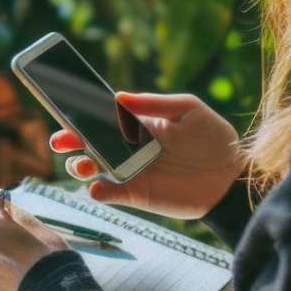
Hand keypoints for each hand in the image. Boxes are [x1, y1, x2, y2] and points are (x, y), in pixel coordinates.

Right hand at [51, 92, 241, 218]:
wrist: (231, 177)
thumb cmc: (213, 137)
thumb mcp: (189, 110)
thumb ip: (155, 104)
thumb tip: (119, 97)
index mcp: (137, 123)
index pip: (102, 116)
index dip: (81, 113)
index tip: (64, 107)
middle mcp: (128, 146)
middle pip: (88, 142)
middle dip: (69, 140)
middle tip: (60, 139)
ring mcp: (130, 171)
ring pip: (92, 168)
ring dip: (80, 165)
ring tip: (83, 164)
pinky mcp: (136, 194)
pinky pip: (110, 193)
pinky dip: (98, 191)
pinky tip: (97, 186)